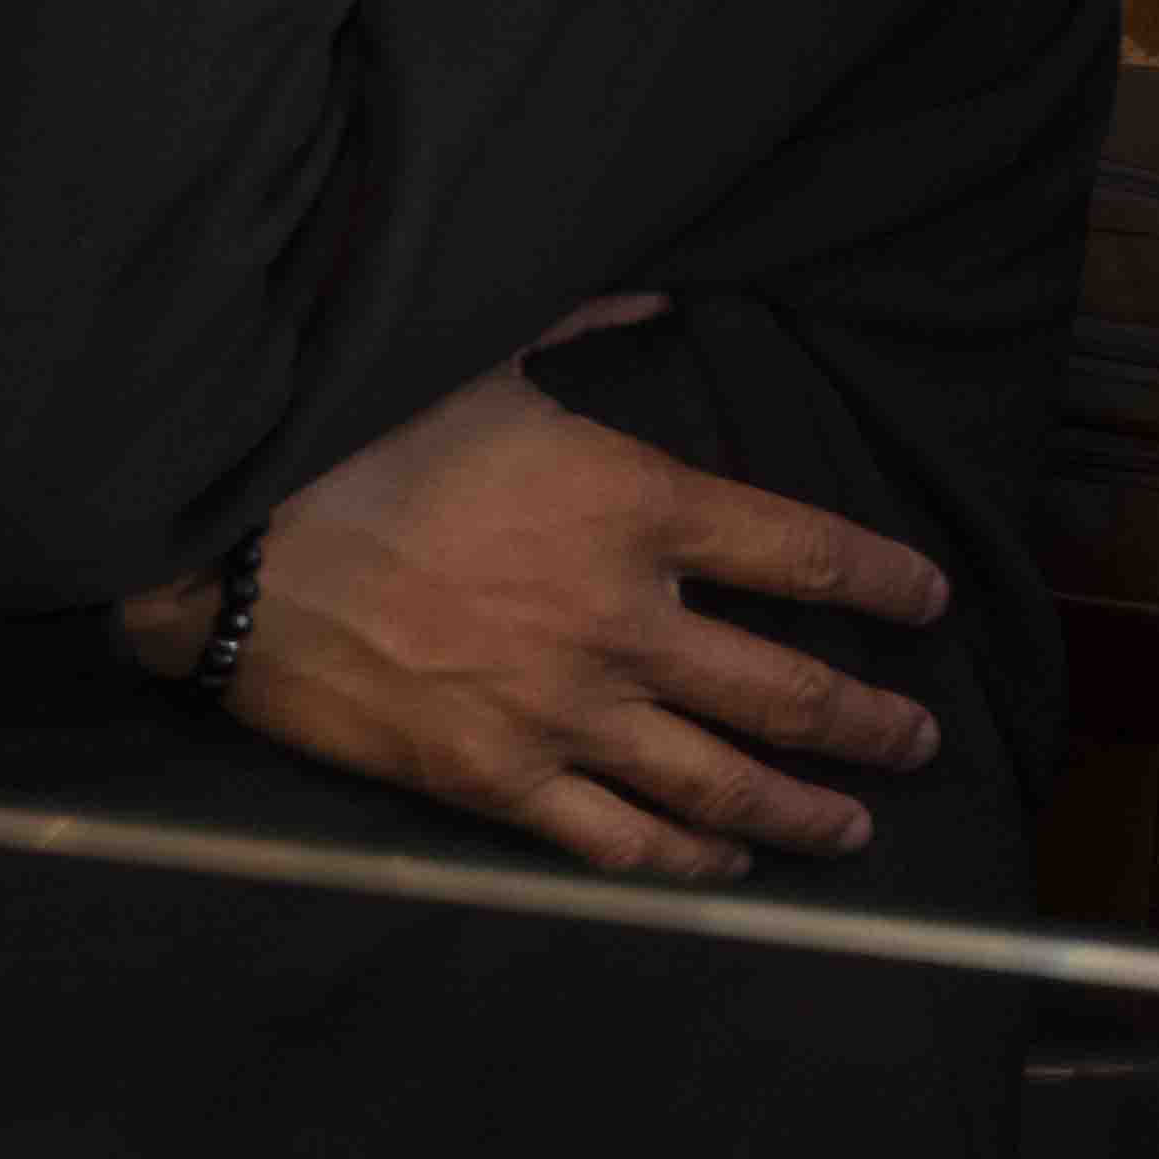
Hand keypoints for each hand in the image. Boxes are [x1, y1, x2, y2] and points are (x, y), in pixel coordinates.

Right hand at [152, 348, 952, 885]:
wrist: (232, 545)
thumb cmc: (354, 437)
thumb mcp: (481, 355)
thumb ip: (589, 324)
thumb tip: (665, 294)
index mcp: (637, 507)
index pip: (806, 552)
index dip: (884, 582)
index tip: (926, 600)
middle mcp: (626, 622)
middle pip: (794, 692)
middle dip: (874, 723)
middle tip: (918, 740)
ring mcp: (567, 714)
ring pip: (728, 785)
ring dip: (810, 810)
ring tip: (857, 824)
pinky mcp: (499, 780)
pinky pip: (623, 842)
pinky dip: (690, 861)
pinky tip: (727, 864)